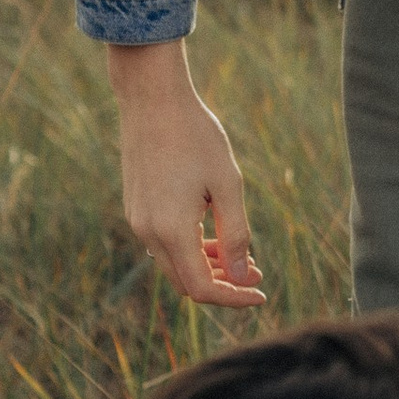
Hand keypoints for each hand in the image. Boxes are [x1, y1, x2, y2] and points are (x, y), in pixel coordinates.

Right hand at [106, 40, 266, 308]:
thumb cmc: (196, 136)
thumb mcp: (227, 185)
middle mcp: (148, 231)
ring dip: (207, 266)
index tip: (262, 293)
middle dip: (223, 284)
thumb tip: (240, 277)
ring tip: (240, 253)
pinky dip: (191, 248)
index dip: (234, 298)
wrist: (153, 99)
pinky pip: (164, 244)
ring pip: (175, 264)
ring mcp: (138, 220)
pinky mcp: (136, 207)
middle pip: (187, 282)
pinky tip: (215, 233)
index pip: (203, 288)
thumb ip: (236, 235)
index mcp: (171, 230)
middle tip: (257, 272)